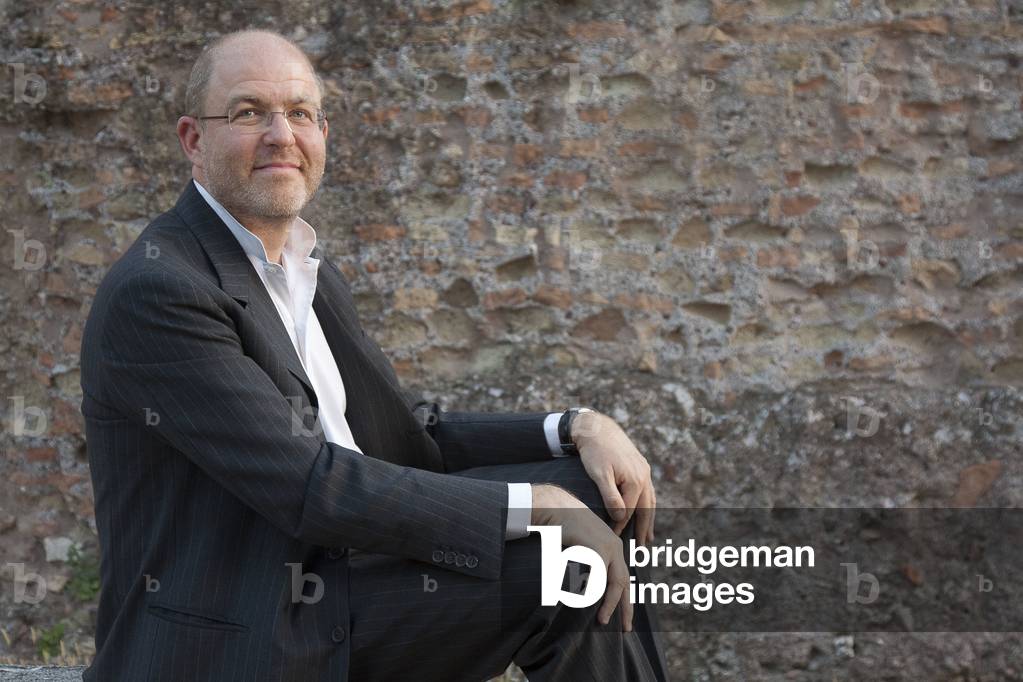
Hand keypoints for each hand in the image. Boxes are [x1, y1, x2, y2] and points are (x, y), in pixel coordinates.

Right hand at [530, 484, 632, 630]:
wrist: (554, 507)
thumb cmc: (563, 527)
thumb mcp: (581, 545)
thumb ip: (589, 562)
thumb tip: (587, 586)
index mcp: (612, 547)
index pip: (622, 578)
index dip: (624, 599)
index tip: (624, 617)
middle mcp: (615, 547)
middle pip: (624, 583)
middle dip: (625, 607)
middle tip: (626, 628)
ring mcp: (607, 546)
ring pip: (614, 582)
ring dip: (609, 604)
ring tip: (603, 621)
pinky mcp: (596, 547)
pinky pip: (598, 576)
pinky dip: (594, 592)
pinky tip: (587, 602)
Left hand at [571, 411, 655, 543]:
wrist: (596, 427)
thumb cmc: (594, 451)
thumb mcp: (599, 474)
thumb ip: (610, 496)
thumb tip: (620, 517)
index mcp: (635, 481)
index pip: (628, 512)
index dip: (620, 527)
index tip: (614, 539)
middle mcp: (644, 476)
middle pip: (645, 509)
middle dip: (643, 529)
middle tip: (642, 547)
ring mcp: (644, 470)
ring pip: (649, 500)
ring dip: (649, 519)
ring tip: (648, 536)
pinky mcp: (640, 465)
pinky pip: (647, 490)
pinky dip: (647, 503)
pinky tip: (644, 510)